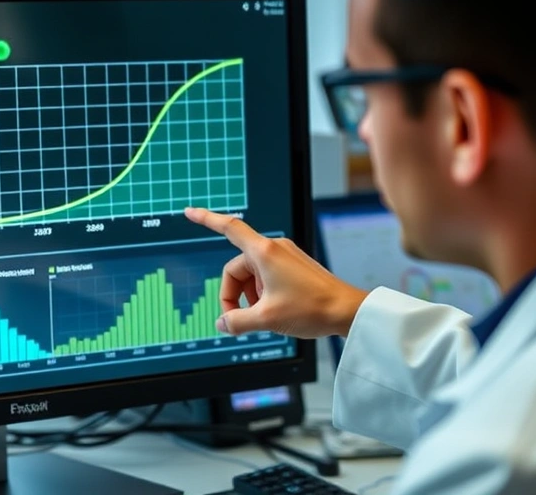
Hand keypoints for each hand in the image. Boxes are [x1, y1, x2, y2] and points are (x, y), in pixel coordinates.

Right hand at [184, 207, 367, 338]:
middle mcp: (274, 248)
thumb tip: (223, 323)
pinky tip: (274, 311)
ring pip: (251, 275)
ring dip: (250, 296)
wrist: (346, 311)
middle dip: (234, 295)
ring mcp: (285, 256)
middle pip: (236, 268)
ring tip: (265, 316)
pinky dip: (263, 294)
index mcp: (264, 252)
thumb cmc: (312, 309)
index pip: (228, 228)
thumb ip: (237, 321)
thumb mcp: (266, 319)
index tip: (189, 212)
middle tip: (241, 320)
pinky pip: (266, 276)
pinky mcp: (293, 266)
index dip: (206, 219)